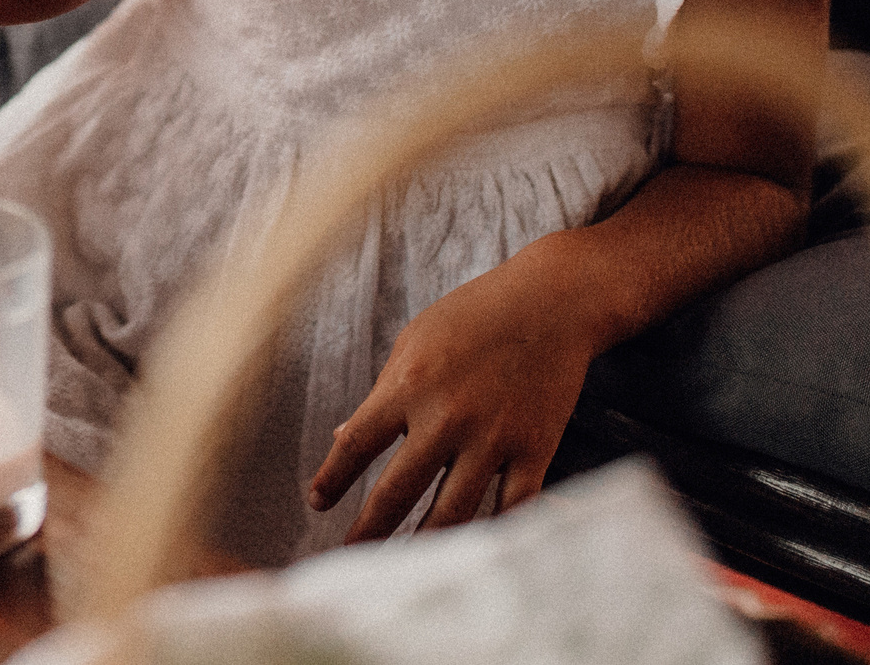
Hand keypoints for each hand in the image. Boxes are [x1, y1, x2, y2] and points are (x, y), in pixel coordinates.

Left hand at [306, 260, 595, 540]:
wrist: (551, 302)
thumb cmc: (474, 315)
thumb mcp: (414, 341)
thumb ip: (382, 392)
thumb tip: (343, 437)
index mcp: (409, 385)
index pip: (355, 445)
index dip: (331, 479)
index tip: (317, 502)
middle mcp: (447, 417)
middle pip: (397, 492)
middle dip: (369, 531)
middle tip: (350, 555)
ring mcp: (493, 438)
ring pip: (451, 514)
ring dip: (422, 546)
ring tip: (404, 567)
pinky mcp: (534, 450)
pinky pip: (510, 509)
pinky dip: (491, 535)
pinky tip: (471, 553)